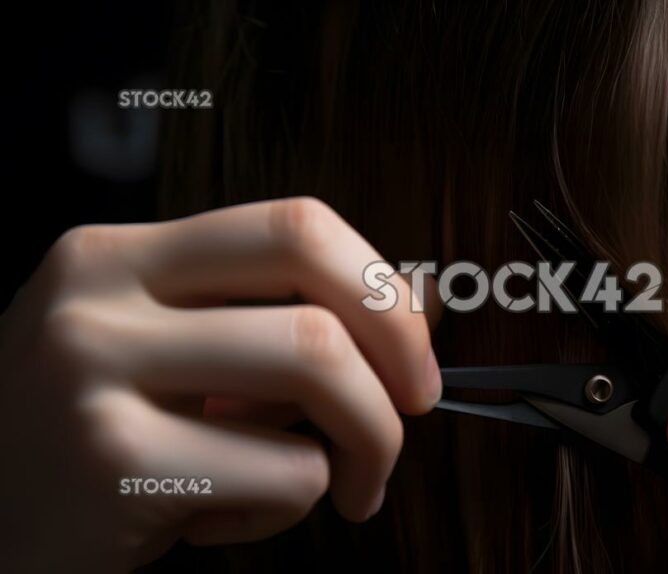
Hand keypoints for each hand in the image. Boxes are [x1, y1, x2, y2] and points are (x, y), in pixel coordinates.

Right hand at [0, 197, 439, 570]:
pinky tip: (224, 515)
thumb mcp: (168, 357)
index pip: (294, 225)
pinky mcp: (112, 464)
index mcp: (119, 255)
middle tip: (411, 414)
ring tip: (343, 485)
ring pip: (318, 370)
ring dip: (367, 442)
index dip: (382, 289)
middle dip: (400, 362)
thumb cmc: (96, 442)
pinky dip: (290, 506)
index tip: (414, 355)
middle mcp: (99, 297)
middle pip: (317, 296)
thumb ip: (270, 323)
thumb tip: (420, 300)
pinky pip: (284, 472)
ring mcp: (95, 373)